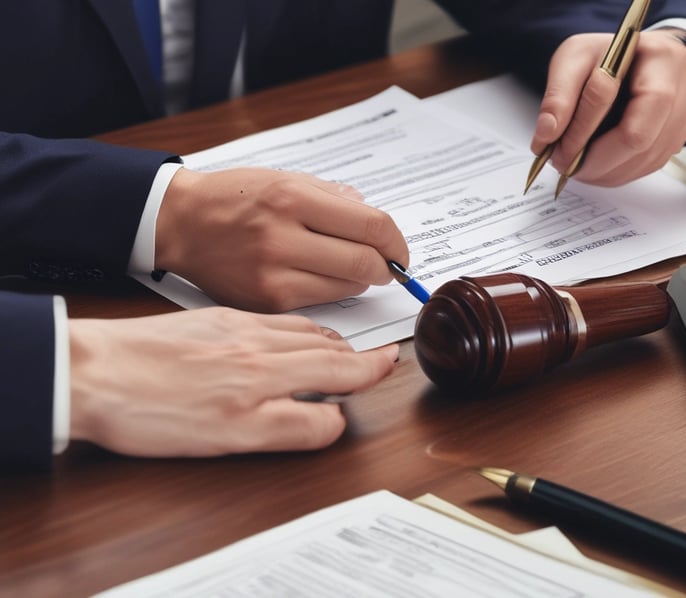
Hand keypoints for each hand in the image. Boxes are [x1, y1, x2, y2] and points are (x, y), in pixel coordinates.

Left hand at [68, 308, 398, 456]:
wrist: (89, 370)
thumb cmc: (149, 409)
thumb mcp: (229, 438)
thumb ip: (290, 426)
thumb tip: (333, 419)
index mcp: (266, 373)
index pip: (335, 369)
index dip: (367, 371)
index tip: (387, 364)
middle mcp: (257, 343)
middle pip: (322, 345)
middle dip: (357, 352)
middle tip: (380, 353)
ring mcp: (234, 326)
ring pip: (298, 329)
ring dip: (329, 338)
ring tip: (343, 344)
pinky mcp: (211, 319)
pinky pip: (271, 319)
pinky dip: (295, 327)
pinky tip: (288, 333)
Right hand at [154, 168, 408, 311]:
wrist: (182, 224)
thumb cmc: (234, 198)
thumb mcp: (283, 178)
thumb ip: (333, 196)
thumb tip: (372, 217)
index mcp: (293, 197)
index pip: (371, 225)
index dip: (396, 242)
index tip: (399, 249)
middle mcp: (284, 236)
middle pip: (365, 262)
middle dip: (386, 266)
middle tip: (386, 265)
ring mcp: (275, 273)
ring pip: (348, 286)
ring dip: (361, 279)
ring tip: (350, 266)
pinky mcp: (268, 301)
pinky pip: (322, 301)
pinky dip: (334, 290)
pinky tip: (323, 276)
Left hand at [531, 30, 685, 186]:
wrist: (645, 57)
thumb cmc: (614, 55)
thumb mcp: (576, 57)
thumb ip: (559, 93)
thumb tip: (547, 134)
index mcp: (662, 63)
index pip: (626, 109)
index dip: (585, 133)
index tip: (555, 147)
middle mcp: (684, 92)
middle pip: (639, 142)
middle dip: (594, 161)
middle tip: (563, 163)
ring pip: (642, 162)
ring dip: (601, 172)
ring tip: (574, 165)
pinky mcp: (678, 140)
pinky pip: (645, 168)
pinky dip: (614, 173)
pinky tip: (595, 165)